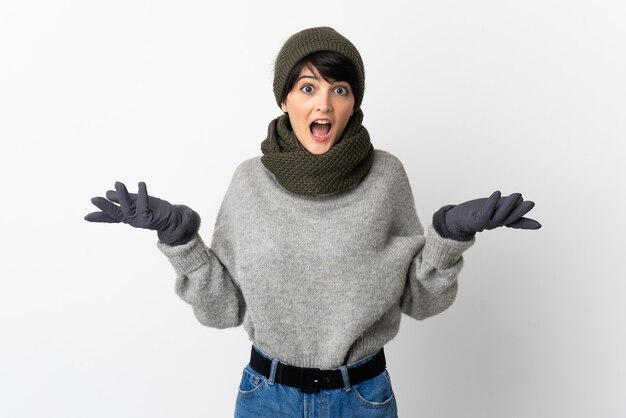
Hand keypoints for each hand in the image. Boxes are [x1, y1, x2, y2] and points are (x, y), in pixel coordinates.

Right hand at [85, 181, 199, 244]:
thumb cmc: (157, 209)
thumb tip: (109, 192)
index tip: (86, 217)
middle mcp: (132, 219)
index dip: (100, 217)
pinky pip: (144, 206)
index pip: (111, 216)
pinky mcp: (150, 219)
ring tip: (118, 183)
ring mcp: (140, 221)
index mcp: (128, 216)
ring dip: (123, 196)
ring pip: (128, 209)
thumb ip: (126, 199)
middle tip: (94, 199)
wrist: (174, 218)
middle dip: (105, 207)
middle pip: (116, 214)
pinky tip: (141, 184)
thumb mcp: (139, 202)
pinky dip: (142, 195)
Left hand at [438, 191, 540, 240]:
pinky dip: (492, 202)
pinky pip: (486, 211)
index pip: (515, 222)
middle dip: (520, 211)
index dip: (526, 224)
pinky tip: (498, 193)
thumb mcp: (494, 206)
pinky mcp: (477, 220)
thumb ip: (506, 205)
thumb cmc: (476, 211)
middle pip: (510, 218)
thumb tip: (522, 199)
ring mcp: (486, 223)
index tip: (539, 226)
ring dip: (509, 204)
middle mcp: (495, 223)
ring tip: (518, 194)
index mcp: (500, 220)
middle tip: (531, 203)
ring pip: (500, 215)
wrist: (457, 218)